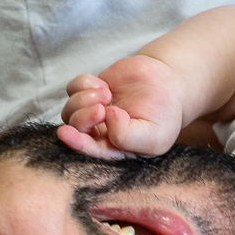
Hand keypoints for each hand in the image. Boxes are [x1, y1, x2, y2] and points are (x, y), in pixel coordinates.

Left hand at [59, 55, 188, 158]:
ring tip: (107, 93)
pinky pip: (73, 88)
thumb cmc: (165, 114)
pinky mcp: (91, 91)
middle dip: (83, 117)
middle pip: (75, 128)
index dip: (76, 143)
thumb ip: (129, 137)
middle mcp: (100, 133)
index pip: (90, 151)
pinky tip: (104, 86)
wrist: (168, 84)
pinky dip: (84, 84)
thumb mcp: (155, 134)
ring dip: (82, 100)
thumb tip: (108, 120)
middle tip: (101, 108)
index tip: (66, 133)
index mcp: (115, 149)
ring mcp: (93, 111)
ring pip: (70, 109)